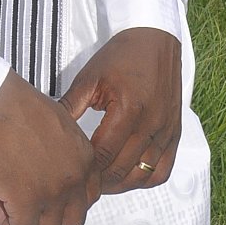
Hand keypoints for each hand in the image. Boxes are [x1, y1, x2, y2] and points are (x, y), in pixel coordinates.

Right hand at [0, 70, 101, 224]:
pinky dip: (7, 224)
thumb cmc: (19, 105)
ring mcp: (52, 193)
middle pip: (72, 221)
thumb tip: (51, 163)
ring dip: (28, 223)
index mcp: (85, 160)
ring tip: (10, 205)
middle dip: (50, 219)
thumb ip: (65, 149)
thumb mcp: (61, 122)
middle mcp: (74, 180)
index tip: (48, 196)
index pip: (89, 198)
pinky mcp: (26, 201)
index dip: (66, 202)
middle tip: (30, 207)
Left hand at [61, 27, 181, 194]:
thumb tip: (50, 129)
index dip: (85, 169)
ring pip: (143, 175)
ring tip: (101, 182)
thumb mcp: (90, 78)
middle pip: (122, 170)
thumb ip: (71, 106)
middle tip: (81, 182)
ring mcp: (167, 131)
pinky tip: (128, 176)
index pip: (103, 154)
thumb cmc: (120, 56)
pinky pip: (163, 170)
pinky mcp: (175, 133)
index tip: (70, 172)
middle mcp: (152, 124)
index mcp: (129, 109)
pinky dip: (145, 178)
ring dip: (121, 184)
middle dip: (99, 181)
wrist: (155, 40)